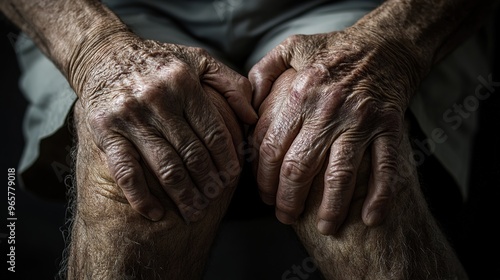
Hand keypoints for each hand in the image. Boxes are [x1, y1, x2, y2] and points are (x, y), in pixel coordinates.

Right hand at [73, 34, 256, 221]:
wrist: (103, 54)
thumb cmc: (159, 61)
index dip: (226, 160)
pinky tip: (156, 213)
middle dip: (208, 183)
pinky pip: (126, 172)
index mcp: (183, 84)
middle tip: (216, 198)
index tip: (232, 178)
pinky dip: (142, 197)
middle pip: (192, 154)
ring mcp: (130, 117)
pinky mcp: (105, 132)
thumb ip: (230, 84)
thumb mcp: (199, 61)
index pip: (214, 132)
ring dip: (184, 195)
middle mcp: (157, 100)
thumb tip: (252, 117)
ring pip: (165, 167)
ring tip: (195, 212)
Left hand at [249, 28, 425, 234]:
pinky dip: (380, 197)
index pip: (272, 148)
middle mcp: (327, 111)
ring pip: (339, 176)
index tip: (264, 196)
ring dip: (330, 208)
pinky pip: (385, 168)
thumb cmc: (334, 50)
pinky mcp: (389, 127)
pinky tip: (371, 219)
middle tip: (285, 217)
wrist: (385, 44)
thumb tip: (246, 105)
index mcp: (300, 95)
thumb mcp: (291, 49)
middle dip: (288, 201)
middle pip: (299, 168)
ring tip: (324, 227)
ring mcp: (360, 121)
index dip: (264, 179)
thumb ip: (262, 73)